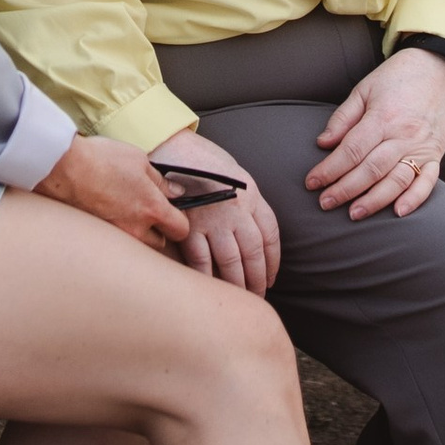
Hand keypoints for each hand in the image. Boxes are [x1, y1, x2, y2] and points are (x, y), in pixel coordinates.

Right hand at [34, 134, 191, 250]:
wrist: (63, 169)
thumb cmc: (100, 160)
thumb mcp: (139, 161)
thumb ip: (161, 181)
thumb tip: (175, 192)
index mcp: (152, 208)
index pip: (181, 229)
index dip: (180, 220)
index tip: (174, 211)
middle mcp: (136, 229)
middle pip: (160, 242)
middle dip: (158, 229)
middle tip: (147, 209)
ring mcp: (116, 236)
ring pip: (137, 244)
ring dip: (137, 233)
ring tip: (125, 210)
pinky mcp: (98, 237)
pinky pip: (115, 241)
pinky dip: (116, 231)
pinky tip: (107, 212)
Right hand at [151, 127, 280, 293]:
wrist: (171, 146)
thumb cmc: (203, 159)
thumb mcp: (236, 174)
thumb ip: (247, 202)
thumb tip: (254, 231)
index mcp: (252, 194)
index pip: (270, 234)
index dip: (273, 261)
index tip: (270, 279)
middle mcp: (236, 208)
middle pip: (253, 252)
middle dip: (256, 280)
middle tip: (256, 299)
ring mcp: (212, 219)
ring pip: (230, 261)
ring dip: (236, 284)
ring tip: (237, 299)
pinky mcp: (188, 225)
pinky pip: (201, 260)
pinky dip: (207, 278)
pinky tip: (210, 290)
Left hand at [306, 50, 444, 221]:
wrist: (437, 69)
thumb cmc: (396, 79)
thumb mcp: (363, 89)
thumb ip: (343, 118)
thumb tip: (323, 144)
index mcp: (383, 117)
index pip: (352, 150)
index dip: (330, 169)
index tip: (312, 182)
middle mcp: (404, 135)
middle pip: (371, 169)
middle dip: (345, 189)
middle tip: (325, 203)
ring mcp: (422, 147)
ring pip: (397, 180)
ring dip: (375, 200)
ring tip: (354, 213)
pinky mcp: (437, 154)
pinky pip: (428, 182)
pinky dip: (415, 199)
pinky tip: (398, 212)